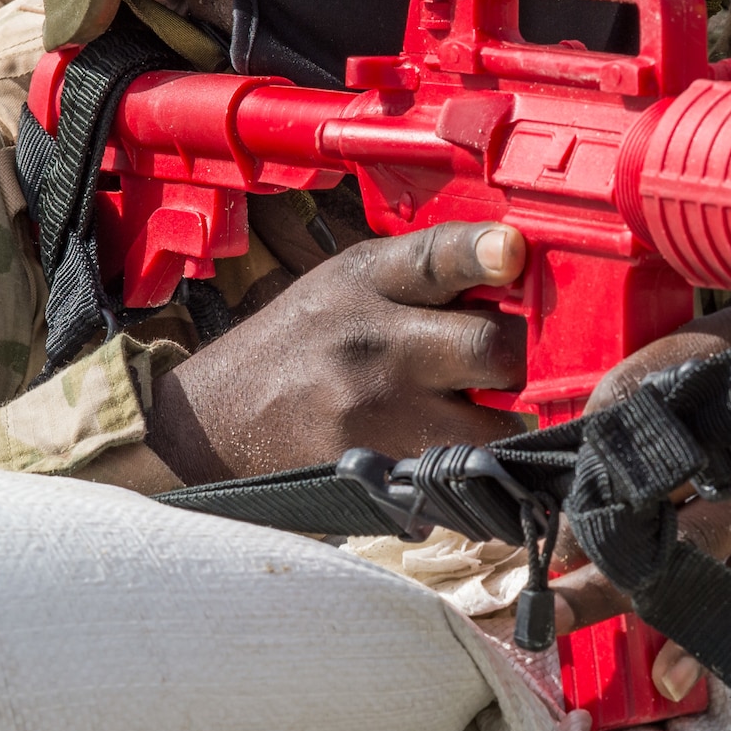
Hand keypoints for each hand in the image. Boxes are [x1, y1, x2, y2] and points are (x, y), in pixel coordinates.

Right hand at [142, 222, 529, 483]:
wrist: (212, 424)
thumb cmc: (296, 346)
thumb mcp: (342, 286)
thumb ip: (421, 278)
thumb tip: (518, 275)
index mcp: (367, 281)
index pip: (439, 256)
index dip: (485, 251)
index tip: (513, 253)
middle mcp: (373, 342)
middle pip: (491, 346)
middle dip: (513, 361)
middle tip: (498, 370)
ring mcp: (375, 414)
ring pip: (492, 428)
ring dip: (499, 427)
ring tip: (473, 418)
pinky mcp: (375, 473)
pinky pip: (459, 478)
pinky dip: (468, 473)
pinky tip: (449, 459)